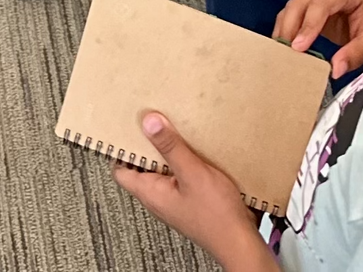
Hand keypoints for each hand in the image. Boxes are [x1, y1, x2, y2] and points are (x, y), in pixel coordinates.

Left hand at [112, 112, 267, 264]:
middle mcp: (159, 198)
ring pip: (164, 170)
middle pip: (143, 167)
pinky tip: (196, 151)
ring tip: (176, 132)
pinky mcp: (191, 199)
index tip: (127, 127)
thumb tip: (149, 123)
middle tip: (155, 122)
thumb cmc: (217, 217)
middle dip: (148, 145)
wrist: (240, 240)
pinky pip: (181, 175)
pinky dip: (185, 161)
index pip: (121, 171)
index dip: (121, 149)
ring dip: (169, 152)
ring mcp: (175, 200)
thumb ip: (170, 147)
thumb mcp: (192, 173)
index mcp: (151, 193)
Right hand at [275, 0, 362, 77]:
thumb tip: (334, 70)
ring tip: (279, 51)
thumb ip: (354, 55)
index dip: (308, 26)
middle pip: (303, 1)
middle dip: (291, 27)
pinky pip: (295, 10)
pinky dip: (288, 26)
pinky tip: (284, 44)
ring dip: (285, 27)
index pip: (322, 3)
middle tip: (283, 52)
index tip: (298, 48)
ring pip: (295, 4)